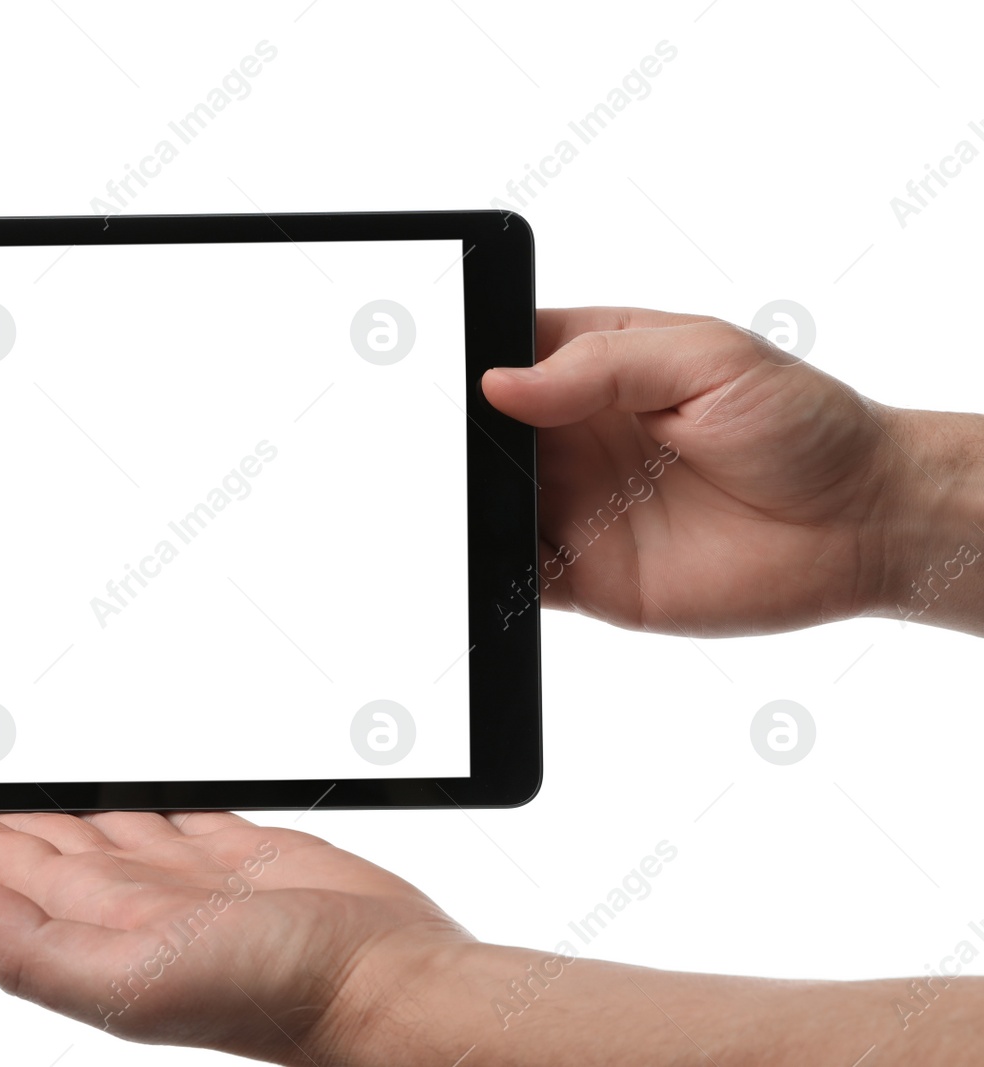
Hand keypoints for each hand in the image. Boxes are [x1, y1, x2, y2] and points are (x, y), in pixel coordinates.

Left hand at [0, 809, 473, 1063]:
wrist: (387, 981)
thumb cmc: (274, 992)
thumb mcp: (128, 981)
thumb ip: (26, 948)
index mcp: (103, 931)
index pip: (14, 876)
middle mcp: (143, 905)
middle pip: (55, 848)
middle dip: (8, 819)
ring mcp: (197, 879)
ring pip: (114, 827)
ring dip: (71, 806)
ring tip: (33, 784)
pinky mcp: (249, 853)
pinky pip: (185, 814)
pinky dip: (154, 799)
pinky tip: (135, 794)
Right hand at [481, 307, 907, 635]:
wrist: (864, 524)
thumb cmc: (803, 425)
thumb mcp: (709, 358)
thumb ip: (602, 365)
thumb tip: (503, 384)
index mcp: (596, 367)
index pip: (510, 352)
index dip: (479, 359)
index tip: (469, 374)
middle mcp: (575, 436)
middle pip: (487, 433)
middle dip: (465, 437)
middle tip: (475, 443)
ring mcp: (576, 507)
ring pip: (491, 504)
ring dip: (474, 504)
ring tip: (485, 497)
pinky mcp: (587, 576)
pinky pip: (519, 575)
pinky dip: (494, 572)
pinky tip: (499, 555)